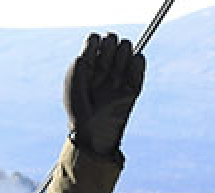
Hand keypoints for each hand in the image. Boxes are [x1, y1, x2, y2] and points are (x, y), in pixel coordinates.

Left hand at [64, 32, 144, 158]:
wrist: (93, 132)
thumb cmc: (79, 107)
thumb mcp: (75, 79)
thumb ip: (84, 56)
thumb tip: (97, 38)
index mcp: (88, 65)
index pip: (96, 39)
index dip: (95, 45)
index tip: (90, 61)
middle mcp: (104, 68)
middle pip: (113, 39)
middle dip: (109, 50)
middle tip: (103, 70)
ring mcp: (118, 75)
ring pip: (127, 47)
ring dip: (121, 58)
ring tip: (113, 79)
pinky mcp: (133, 84)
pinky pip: (139, 60)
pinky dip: (135, 64)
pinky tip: (126, 79)